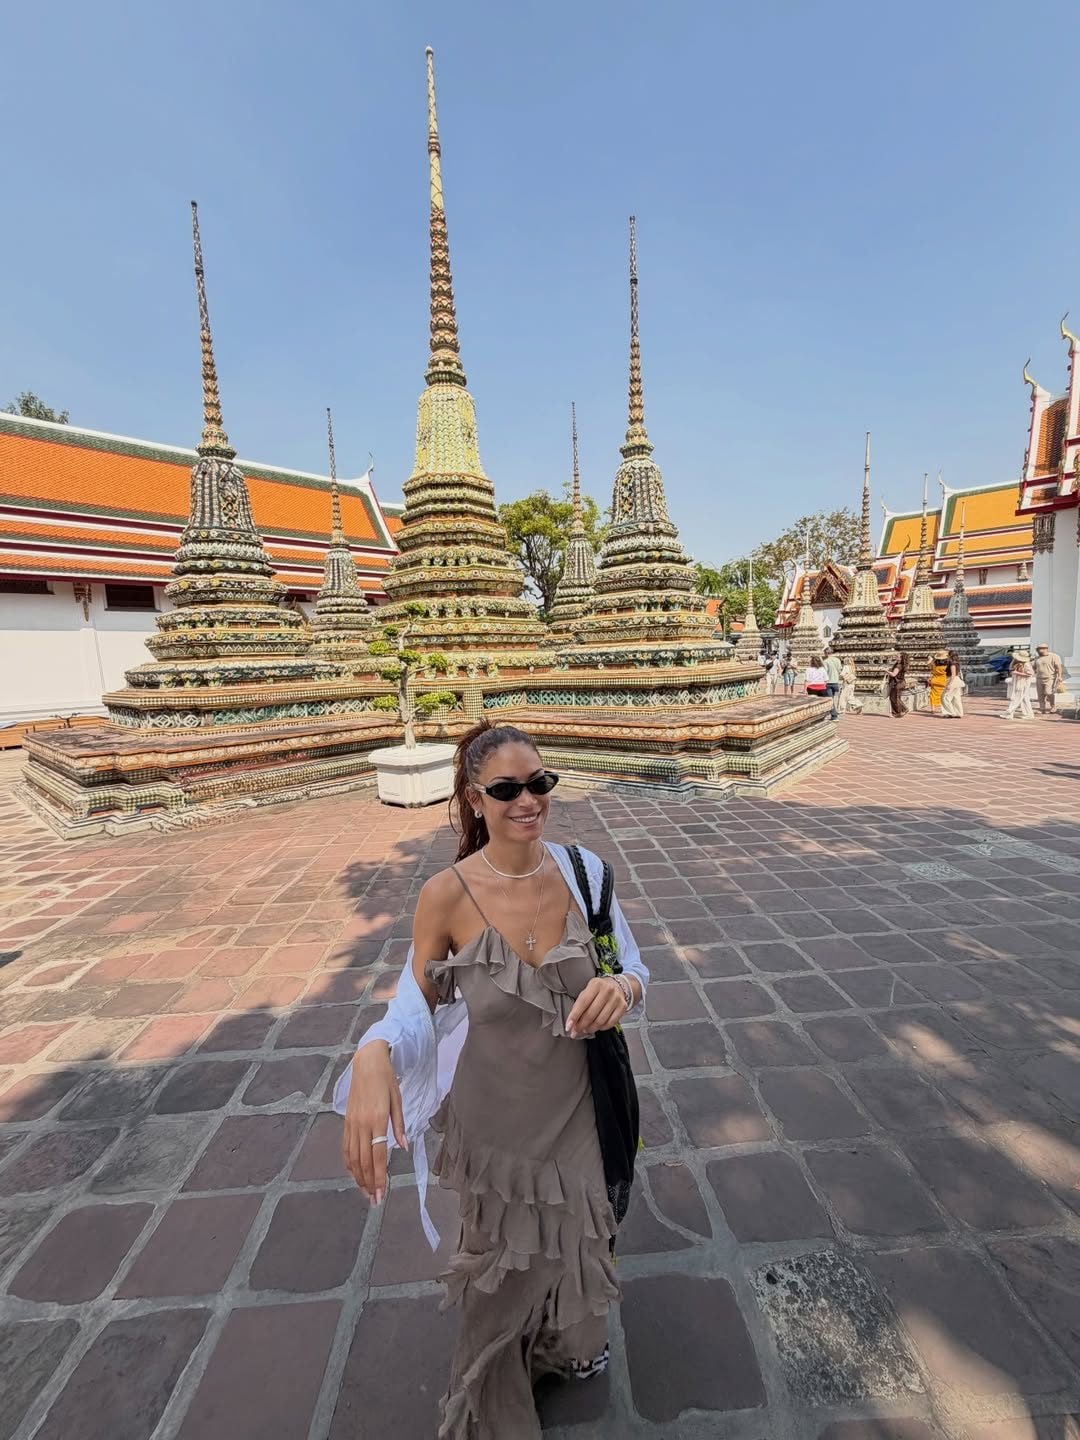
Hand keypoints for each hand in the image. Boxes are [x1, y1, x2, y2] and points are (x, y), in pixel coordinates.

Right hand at [342, 1041, 405, 1204]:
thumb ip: (400, 1125)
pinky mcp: (346, 1121)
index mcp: (377, 1119)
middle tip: (375, 1201)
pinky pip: (345, 1147)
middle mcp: (362, 1124)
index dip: (380, 1177)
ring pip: (353, 1158)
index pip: (378, 1156)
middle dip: (369, 1183)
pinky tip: (354, 1174)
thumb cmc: (387, 1079)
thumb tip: (403, 1147)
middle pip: (364, 1161)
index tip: (382, 1194)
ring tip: (366, 1192)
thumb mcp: (398, 1099)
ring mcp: (351, 1123)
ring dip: (359, 1177)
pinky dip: (349, 1164)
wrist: (366, 1061)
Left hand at [566, 976, 627, 1037]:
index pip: (582, 1003)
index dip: (574, 1016)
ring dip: (591, 1028)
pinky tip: (597, 1027)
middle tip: (576, 1031)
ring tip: (586, 1029)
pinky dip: (601, 1028)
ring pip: (600, 1020)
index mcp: (595, 984)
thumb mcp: (587, 992)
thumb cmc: (598, 991)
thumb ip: (579, 1006)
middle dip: (581, 1025)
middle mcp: (607, 990)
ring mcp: (616, 999)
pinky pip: (610, 1023)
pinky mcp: (623, 1007)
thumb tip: (572, 1023)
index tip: (568, 1026)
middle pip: (591, 1014)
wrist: (617, 986)